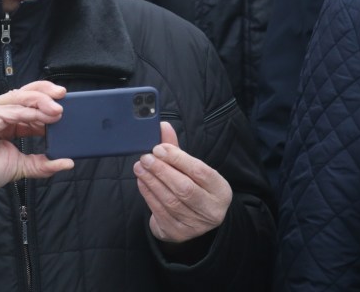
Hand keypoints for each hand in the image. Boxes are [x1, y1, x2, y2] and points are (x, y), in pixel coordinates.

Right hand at [0, 81, 73, 210]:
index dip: (46, 103)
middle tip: (64, 96)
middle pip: (25, 92)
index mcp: (2, 119)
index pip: (27, 103)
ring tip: (58, 110)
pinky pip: (12, 110)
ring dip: (42, 102)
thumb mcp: (18, 166)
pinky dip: (30, 113)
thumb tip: (66, 162)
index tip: (64, 109)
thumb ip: (41, 163)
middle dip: (46, 92)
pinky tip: (44, 117)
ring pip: (20, 98)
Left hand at [133, 121, 231, 242]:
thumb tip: (163, 126)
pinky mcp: (177, 233)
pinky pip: (160, 211)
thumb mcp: (191, 169)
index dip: (178, 159)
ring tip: (140, 167)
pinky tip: (141, 181)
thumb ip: (176, 149)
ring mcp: (195, 225)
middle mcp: (211, 210)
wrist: (194, 221)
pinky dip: (148, 194)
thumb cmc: (193, 187)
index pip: (200, 172)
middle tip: (145, 158)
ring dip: (151, 181)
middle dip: (161, 170)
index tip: (159, 148)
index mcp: (220, 190)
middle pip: (184, 188)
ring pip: (170, 200)